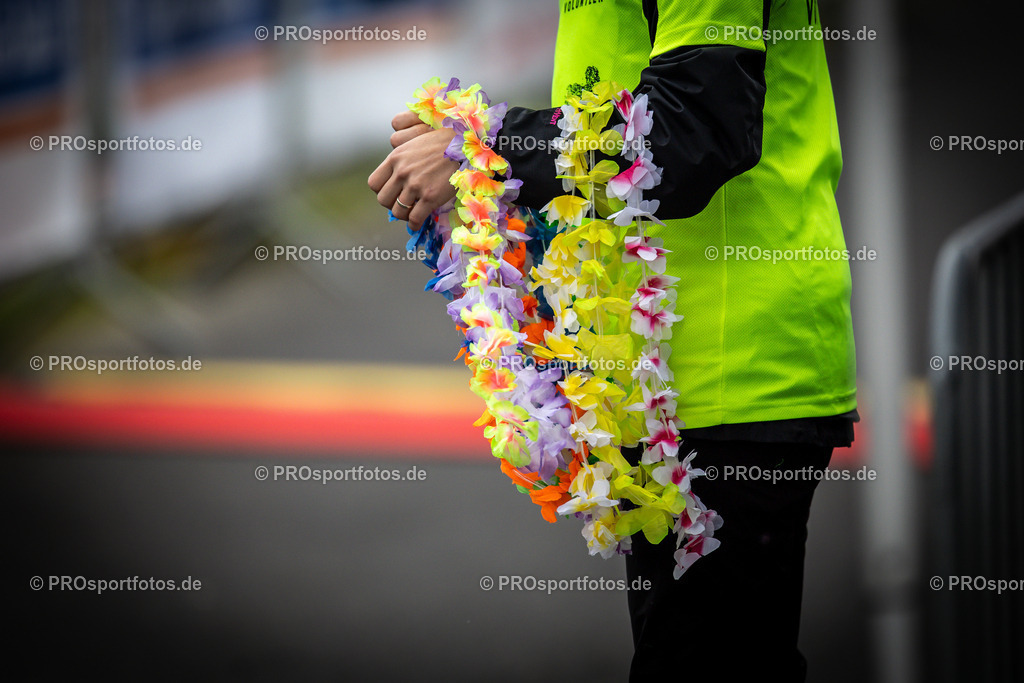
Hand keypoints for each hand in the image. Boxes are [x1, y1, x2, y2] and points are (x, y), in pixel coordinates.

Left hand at [368, 111, 458, 226]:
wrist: (463, 146)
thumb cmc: (441, 146)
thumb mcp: (413, 147)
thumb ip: (401, 162)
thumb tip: (396, 183)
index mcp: (395, 158)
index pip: (374, 184)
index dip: (382, 191)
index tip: (392, 193)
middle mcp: (402, 172)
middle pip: (383, 200)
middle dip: (391, 205)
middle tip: (403, 205)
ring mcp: (415, 185)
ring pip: (397, 212)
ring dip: (404, 216)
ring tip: (412, 213)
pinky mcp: (430, 197)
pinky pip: (415, 219)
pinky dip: (415, 224)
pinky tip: (418, 222)